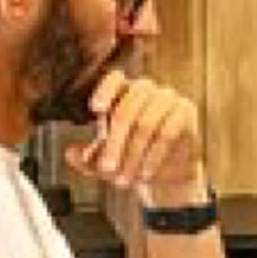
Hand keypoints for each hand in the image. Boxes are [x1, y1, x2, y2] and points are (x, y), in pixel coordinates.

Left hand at [68, 72, 207, 204]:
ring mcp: (168, 99)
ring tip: (124, 178)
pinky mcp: (186, 112)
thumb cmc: (135, 159)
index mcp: (123, 93)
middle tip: (106, 169)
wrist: (170, 174)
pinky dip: (153, 157)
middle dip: (114, 143)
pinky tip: (145, 174)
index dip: (105, 91)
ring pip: (146, 123)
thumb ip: (87, 159)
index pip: (114, 79)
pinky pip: (167, 134)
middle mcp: (146, 90)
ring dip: (132, 155)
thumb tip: (70, 153)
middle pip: (127, 109)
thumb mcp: (106, 163)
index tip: (95, 110)